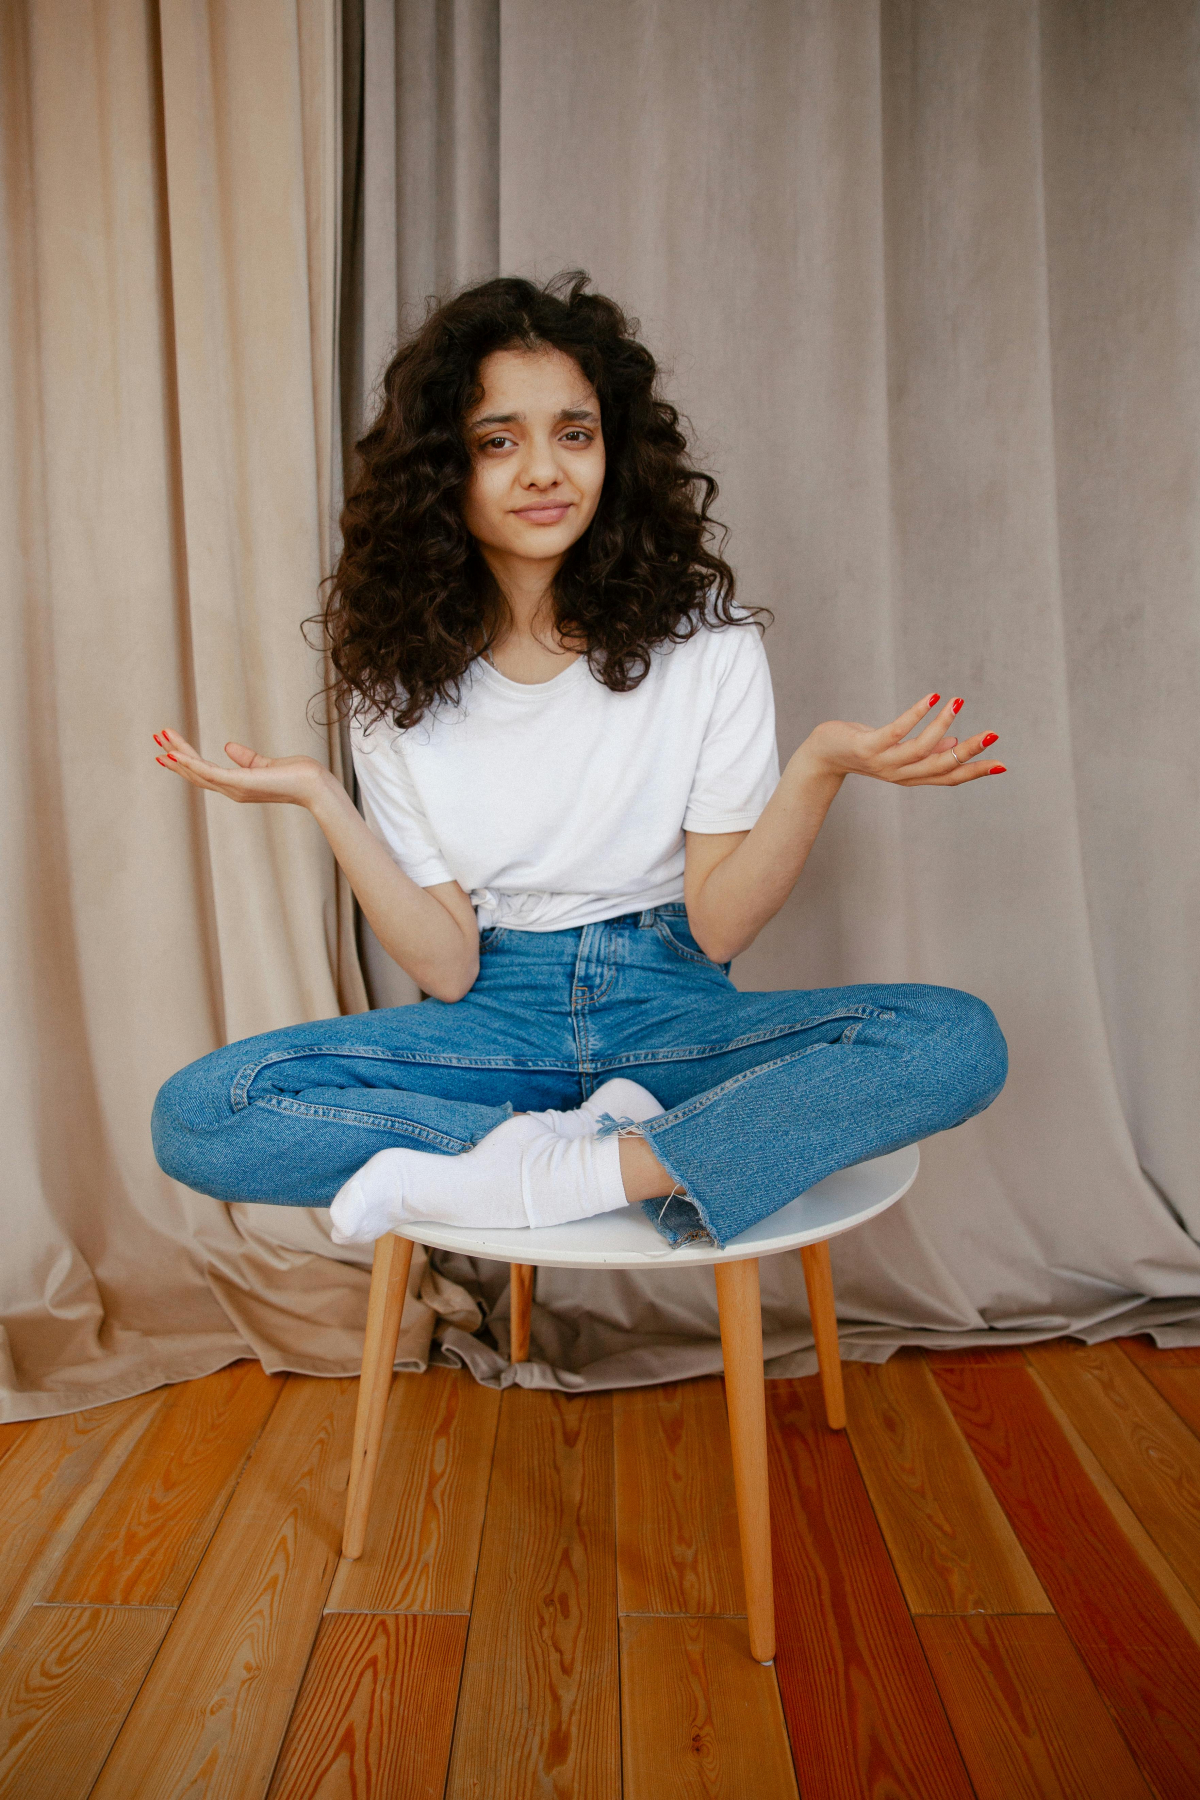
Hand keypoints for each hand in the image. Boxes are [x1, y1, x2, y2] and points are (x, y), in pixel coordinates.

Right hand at [152, 727, 328, 807]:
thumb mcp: (265, 763)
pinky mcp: (239, 783)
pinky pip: (208, 772)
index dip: (185, 760)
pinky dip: (189, 763)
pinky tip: (175, 753)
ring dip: (178, 754)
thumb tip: (227, 746)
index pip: (204, 772)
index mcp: (236, 786)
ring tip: (161, 739)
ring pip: (197, 771)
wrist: (314, 785)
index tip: (167, 747)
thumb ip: (246, 758)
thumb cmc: (296, 776)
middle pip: (195, 771)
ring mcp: (234, 788)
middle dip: (175, 755)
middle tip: (157, 737)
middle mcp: (231, 790)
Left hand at [797, 693, 1005, 786]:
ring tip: (958, 703)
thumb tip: (954, 746)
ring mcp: (883, 762)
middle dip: (969, 751)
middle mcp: (900, 774)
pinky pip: (896, 731)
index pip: (949, 777)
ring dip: (942, 725)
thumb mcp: (897, 751)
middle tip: (993, 734)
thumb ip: (926, 752)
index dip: (975, 772)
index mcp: (911, 776)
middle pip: (941, 766)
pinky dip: (916, 714)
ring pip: (921, 749)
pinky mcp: (867, 747)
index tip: (1003, 765)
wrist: (822, 755)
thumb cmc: (863, 748)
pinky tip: (932, 697)